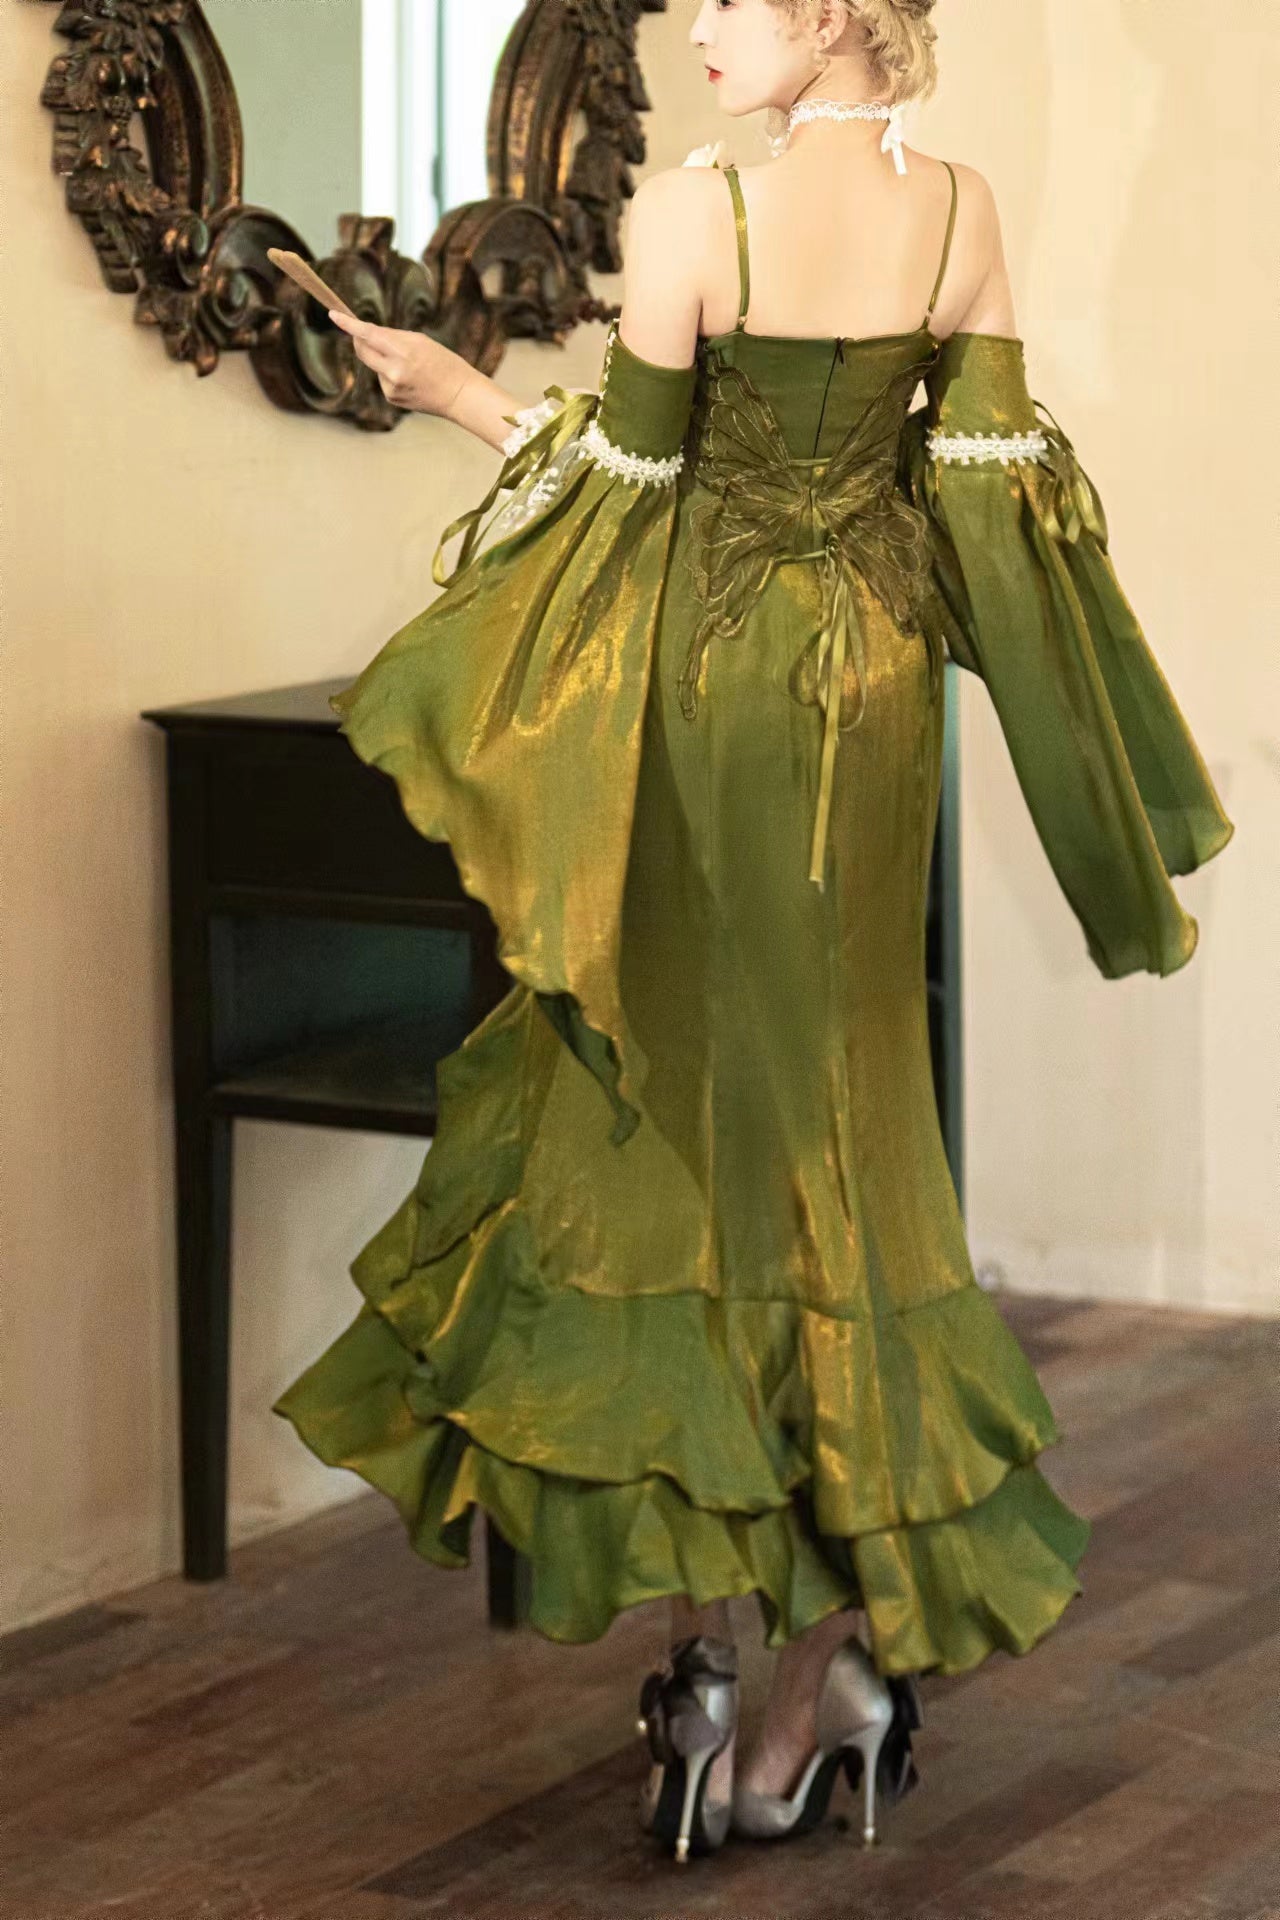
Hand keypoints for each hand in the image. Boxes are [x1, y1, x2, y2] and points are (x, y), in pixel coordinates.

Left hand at [327, 309, 469, 417]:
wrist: (459, 395)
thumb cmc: (444, 363)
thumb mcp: (421, 341)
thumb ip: (393, 337)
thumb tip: (368, 335)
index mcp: (403, 352)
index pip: (368, 334)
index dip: (348, 325)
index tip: (334, 314)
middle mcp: (393, 371)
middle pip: (363, 350)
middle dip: (360, 340)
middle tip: (364, 333)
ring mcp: (391, 387)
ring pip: (374, 364)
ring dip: (382, 359)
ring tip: (409, 365)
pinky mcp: (392, 397)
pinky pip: (382, 378)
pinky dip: (390, 373)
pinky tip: (409, 379)